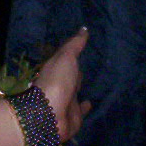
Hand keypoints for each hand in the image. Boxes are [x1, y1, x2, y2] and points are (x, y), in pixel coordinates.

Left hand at [32, 27, 91, 144]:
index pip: (67, 61)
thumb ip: (75, 45)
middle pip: (71, 77)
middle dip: (78, 71)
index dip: (74, 55)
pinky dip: (86, 106)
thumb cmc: (57, 81)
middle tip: (91, 64)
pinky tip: (92, 102)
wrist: (50, 115)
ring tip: (95, 82)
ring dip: (82, 88)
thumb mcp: (66, 57)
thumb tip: (84, 28)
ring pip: (76, 93)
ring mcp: (67, 101)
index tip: (84, 48)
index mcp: (57, 70)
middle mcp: (61, 85)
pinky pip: (82, 110)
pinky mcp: (74, 117)